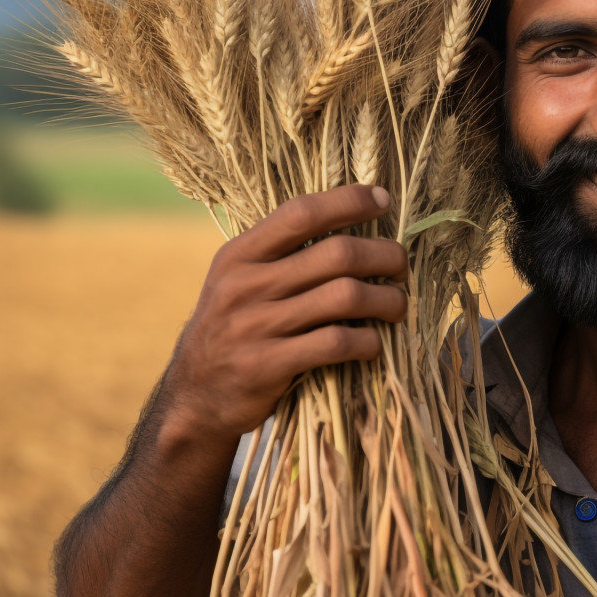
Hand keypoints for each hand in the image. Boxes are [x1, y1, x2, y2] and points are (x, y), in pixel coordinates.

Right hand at [163, 183, 406, 442]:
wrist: (195, 397)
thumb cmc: (233, 329)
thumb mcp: (239, 282)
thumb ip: (280, 254)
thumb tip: (351, 221)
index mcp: (238, 255)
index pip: (300, 213)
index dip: (348, 201)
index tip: (383, 199)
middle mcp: (245, 285)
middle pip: (337, 254)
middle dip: (383, 257)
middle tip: (401, 268)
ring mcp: (255, 326)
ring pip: (345, 297)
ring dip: (386, 300)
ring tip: (397, 306)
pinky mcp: (267, 365)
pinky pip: (336, 343)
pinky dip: (367, 341)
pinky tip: (373, 343)